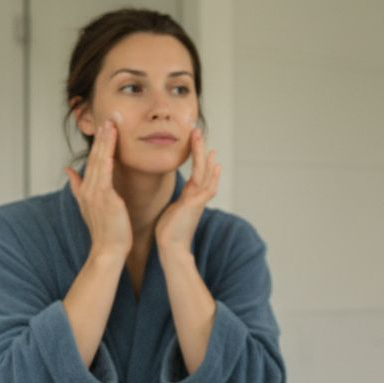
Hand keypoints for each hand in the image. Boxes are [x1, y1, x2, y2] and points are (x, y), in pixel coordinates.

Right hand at [64, 121, 131, 259]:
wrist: (108, 250)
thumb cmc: (105, 231)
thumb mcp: (89, 206)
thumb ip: (77, 186)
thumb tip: (69, 170)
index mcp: (86, 189)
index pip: (93, 160)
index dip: (99, 142)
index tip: (105, 126)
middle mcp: (89, 188)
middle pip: (96, 156)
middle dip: (102, 136)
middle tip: (109, 117)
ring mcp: (96, 192)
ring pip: (101, 161)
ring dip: (106, 142)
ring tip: (111, 124)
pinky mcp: (105, 198)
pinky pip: (106, 173)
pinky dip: (108, 159)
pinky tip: (111, 146)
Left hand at [155, 128, 220, 260]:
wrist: (172, 248)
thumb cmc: (169, 234)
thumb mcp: (171, 213)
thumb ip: (175, 205)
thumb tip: (172, 205)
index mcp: (190, 198)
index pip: (197, 174)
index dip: (199, 160)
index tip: (199, 147)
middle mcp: (197, 197)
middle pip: (203, 169)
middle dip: (200, 150)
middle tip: (198, 132)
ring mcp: (198, 200)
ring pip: (204, 172)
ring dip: (202, 154)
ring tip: (200, 137)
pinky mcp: (195, 204)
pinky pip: (205, 184)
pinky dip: (210, 173)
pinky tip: (214, 162)